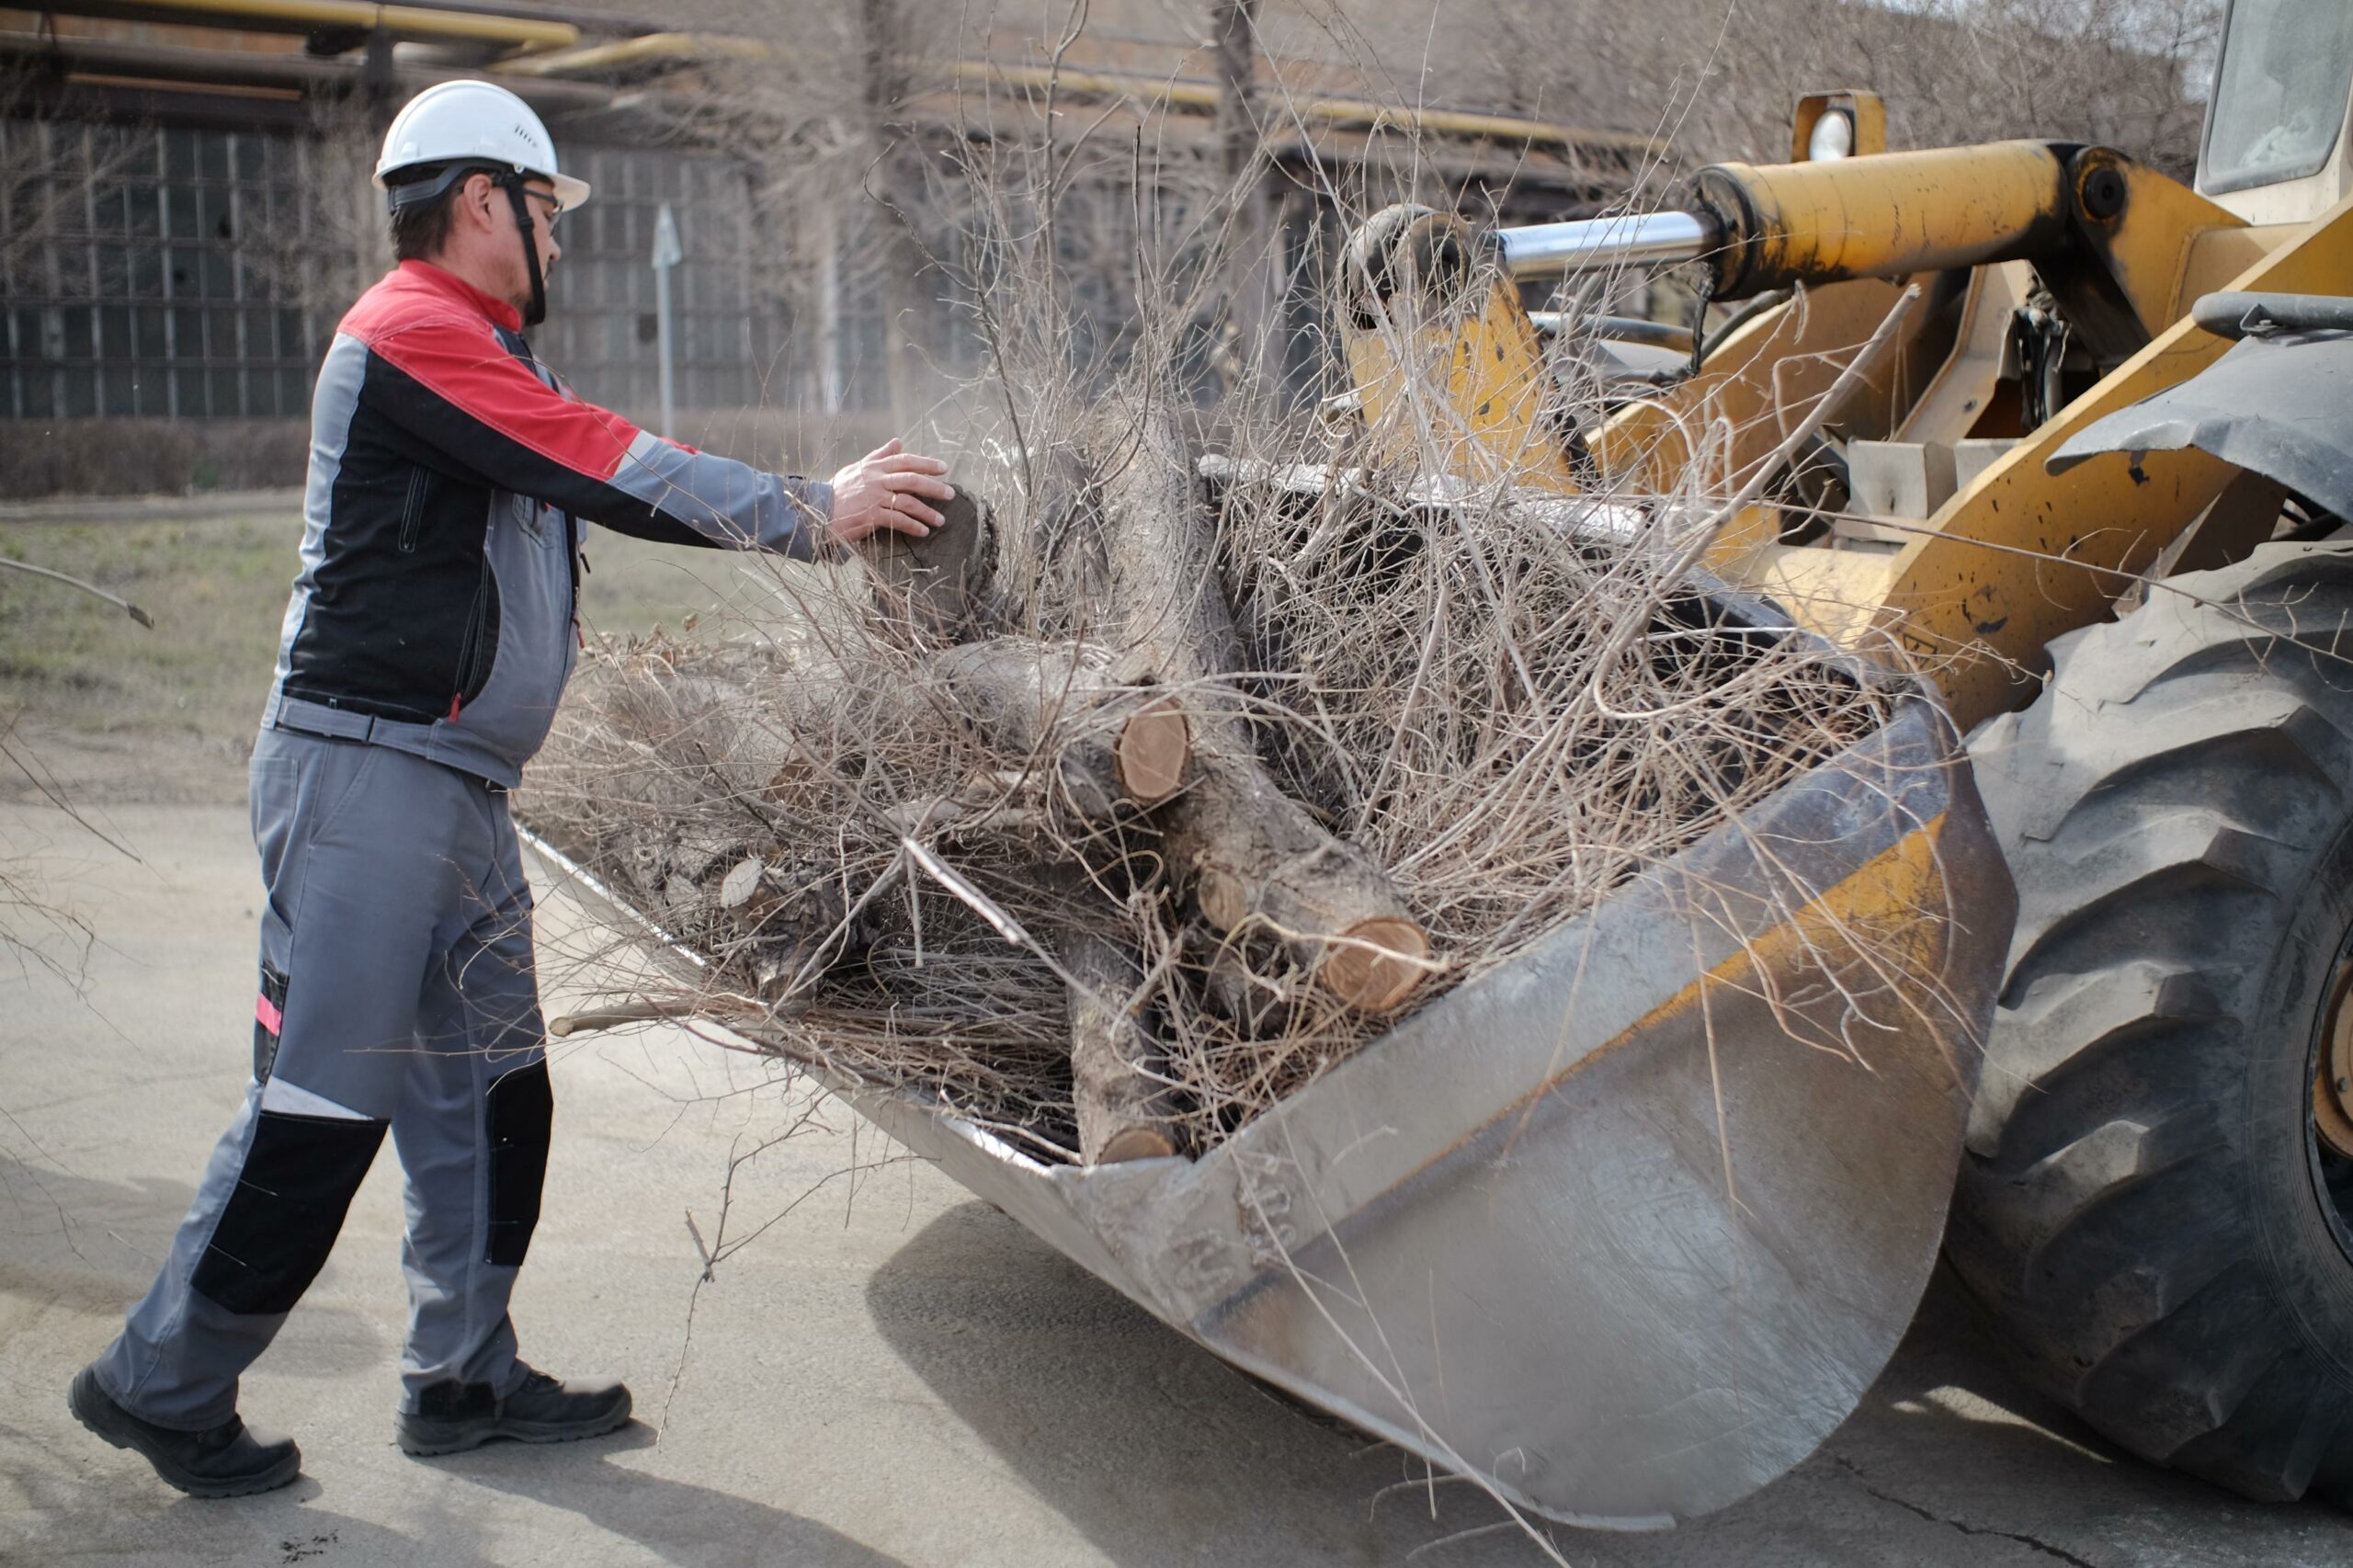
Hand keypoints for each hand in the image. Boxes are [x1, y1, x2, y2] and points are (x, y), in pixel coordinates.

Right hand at [827, 438, 954, 545]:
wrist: (818, 510)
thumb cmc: (837, 491)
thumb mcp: (857, 468)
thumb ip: (879, 456)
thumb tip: (898, 442)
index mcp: (874, 467)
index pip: (904, 461)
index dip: (926, 463)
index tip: (944, 468)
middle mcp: (876, 480)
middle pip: (911, 480)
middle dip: (934, 486)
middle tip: (950, 494)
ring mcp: (874, 498)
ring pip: (908, 502)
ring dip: (927, 511)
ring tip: (941, 520)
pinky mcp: (871, 516)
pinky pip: (898, 520)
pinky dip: (913, 526)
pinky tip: (924, 531)